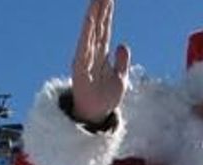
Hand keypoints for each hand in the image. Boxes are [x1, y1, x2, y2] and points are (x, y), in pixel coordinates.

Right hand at [70, 0, 129, 123]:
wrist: (97, 115)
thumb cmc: (106, 97)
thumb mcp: (120, 77)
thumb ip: (122, 61)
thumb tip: (122, 44)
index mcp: (102, 55)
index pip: (105, 30)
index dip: (107, 15)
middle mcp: (92, 54)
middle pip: (97, 27)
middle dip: (100, 10)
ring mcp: (85, 59)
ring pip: (90, 33)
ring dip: (93, 17)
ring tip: (95, 1)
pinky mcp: (80, 67)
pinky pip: (84, 47)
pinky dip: (86, 34)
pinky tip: (89, 21)